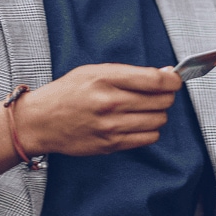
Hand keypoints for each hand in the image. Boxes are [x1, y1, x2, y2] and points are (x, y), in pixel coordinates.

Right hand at [14, 63, 182, 156]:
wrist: (41, 121)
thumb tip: (164, 74)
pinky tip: (138, 123)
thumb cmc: (67, 93)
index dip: (172, 79)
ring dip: (158, 114)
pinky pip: (148, 138)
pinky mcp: (111, 144)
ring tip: (145, 109)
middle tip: (159, 93)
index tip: (174, 79)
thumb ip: (129, 73)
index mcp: (106, 78)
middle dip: (166, 96)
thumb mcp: (94, 71)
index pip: (155, 79)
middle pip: (161, 100)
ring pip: (158, 120)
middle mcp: (110, 102)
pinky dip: (150, 130)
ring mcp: (111, 126)